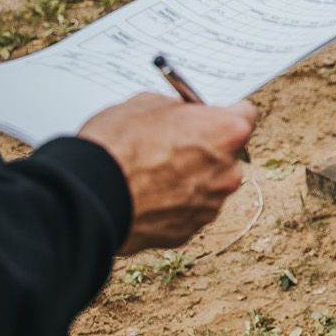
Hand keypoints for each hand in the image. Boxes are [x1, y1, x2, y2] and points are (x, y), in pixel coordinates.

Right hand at [77, 93, 258, 254]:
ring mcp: (210, 205)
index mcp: (226, 132)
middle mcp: (228, 171)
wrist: (90, 195)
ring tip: (150, 174)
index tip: (208, 116)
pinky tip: (145, 197)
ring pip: (207, 185)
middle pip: (226, 154)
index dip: (222, 113)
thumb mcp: (146, 104)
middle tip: (171, 145)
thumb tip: (180, 114)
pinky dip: (172, 205)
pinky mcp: (189, 231)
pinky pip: (186, 211)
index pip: (245, 114)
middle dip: (204, 149)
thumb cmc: (116, 145)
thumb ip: (176, 109)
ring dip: (188, 179)